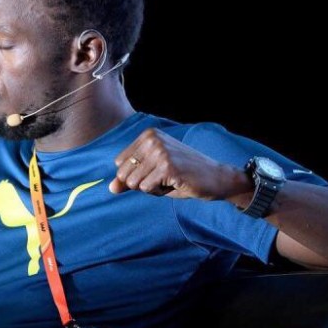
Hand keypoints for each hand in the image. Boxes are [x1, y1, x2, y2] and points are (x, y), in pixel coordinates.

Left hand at [109, 128, 249, 199]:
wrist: (217, 178)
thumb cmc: (183, 176)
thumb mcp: (153, 174)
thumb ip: (129, 179)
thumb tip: (111, 188)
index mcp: (148, 135)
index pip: (120, 163)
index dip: (136, 175)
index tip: (158, 170)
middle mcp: (152, 139)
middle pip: (124, 174)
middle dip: (142, 183)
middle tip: (165, 177)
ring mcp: (160, 152)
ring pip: (134, 183)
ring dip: (151, 188)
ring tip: (170, 179)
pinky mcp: (168, 167)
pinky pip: (146, 188)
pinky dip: (159, 192)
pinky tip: (176, 183)